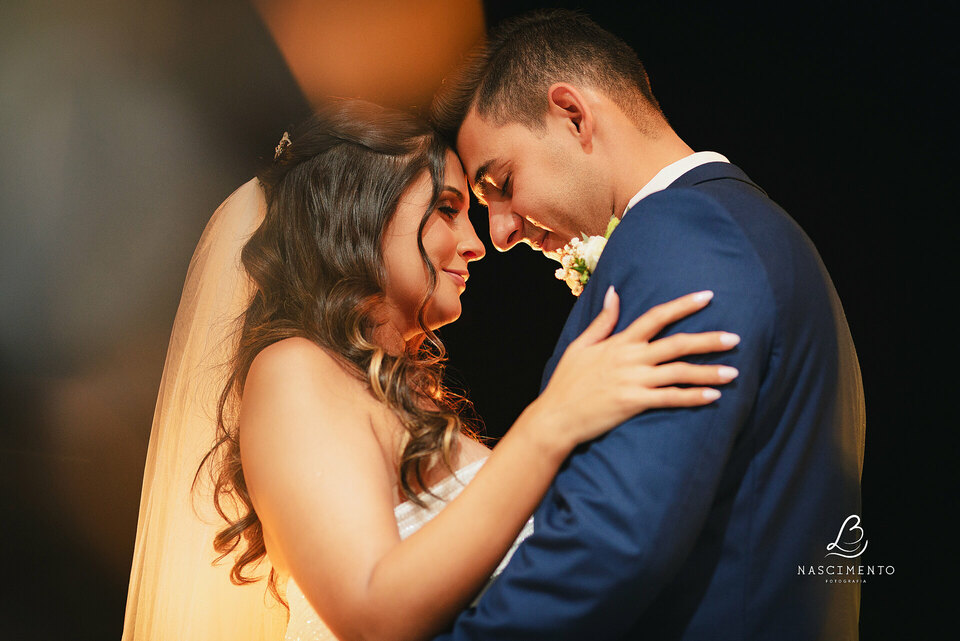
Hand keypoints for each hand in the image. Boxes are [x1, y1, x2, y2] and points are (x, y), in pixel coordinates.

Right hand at [530, 287, 740, 451]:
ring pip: (679, 372)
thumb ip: (602, 321)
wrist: (555, 417)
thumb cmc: (566, 382)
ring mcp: (633, 381)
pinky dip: (693, 397)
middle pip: (677, 343)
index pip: (656, 316)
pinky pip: (670, 398)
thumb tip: (614, 292)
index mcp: (619, 342)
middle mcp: (630, 358)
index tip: (708, 296)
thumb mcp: (580, 346)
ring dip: (709, 372)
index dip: (683, 305)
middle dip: (708, 340)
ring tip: (735, 372)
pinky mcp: (633, 403)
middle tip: (736, 337)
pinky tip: (713, 397)